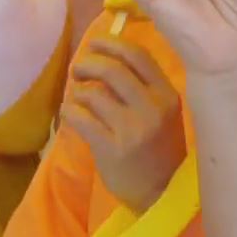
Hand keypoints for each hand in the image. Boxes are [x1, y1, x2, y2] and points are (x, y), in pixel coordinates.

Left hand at [61, 37, 186, 212]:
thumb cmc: (156, 148)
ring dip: (77, 91)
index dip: (110, 43)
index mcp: (167, 96)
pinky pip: (78, 115)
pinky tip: (72, 116)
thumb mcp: (161, 113)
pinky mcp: (111, 147)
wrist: (158, 194)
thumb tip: (104, 51)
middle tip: (78, 70)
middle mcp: (153, 109)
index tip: (94, 43)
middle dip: (86, 63)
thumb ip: (141, 85)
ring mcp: (132, 129)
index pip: (138, 55)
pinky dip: (69, 110)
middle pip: (111, 68)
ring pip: (92, 92)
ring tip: (78, 99)